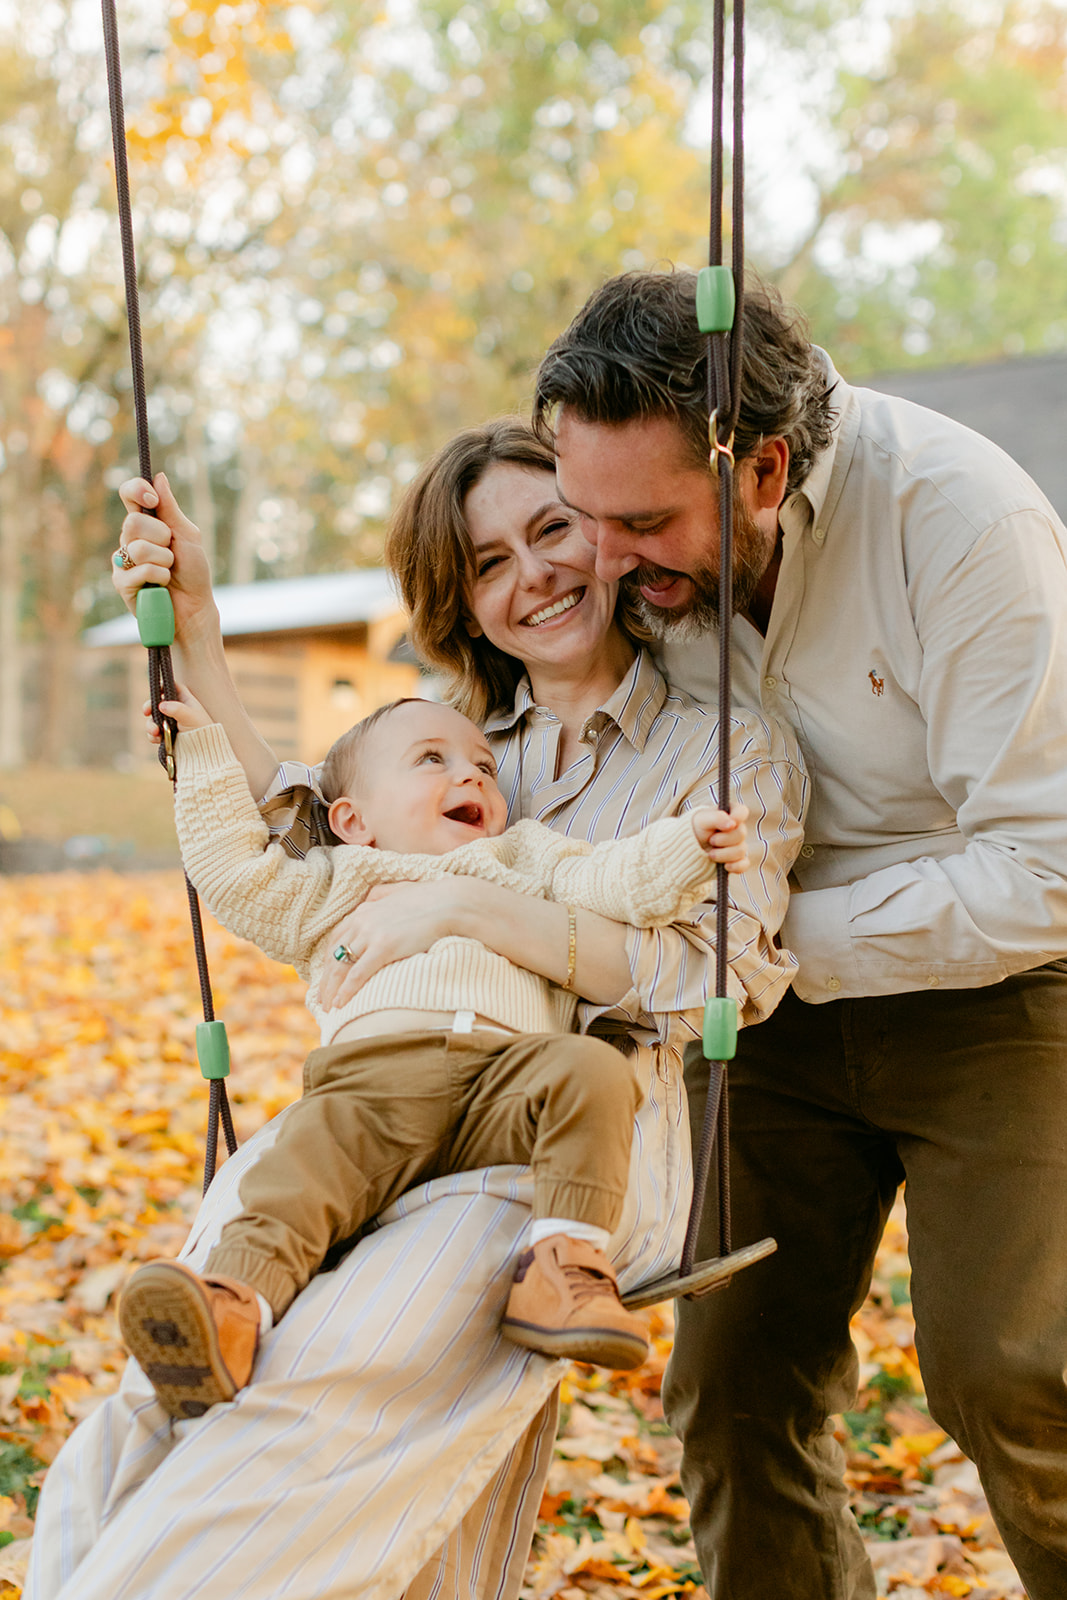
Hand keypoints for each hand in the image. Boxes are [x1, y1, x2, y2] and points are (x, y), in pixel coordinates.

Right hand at [113, 473, 217, 644]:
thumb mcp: (187, 535)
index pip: (129, 495)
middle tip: (171, 552)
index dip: (136, 491)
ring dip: (164, 561)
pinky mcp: (121, 583)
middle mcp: (130, 539)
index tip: (152, 500)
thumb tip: (158, 477)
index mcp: (146, 524)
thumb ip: (170, 509)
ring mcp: (123, 561)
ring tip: (169, 572)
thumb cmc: (193, 572)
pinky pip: (140, 571)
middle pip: (133, 522)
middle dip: (161, 537)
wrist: (195, 607)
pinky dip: (160, 577)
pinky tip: (162, 586)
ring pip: (138, 548)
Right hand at [141, 684, 213, 740]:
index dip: (163, 685)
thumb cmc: (200, 730)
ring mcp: (169, 723)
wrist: (202, 752)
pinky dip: (152, 736)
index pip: (172, 687)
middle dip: (149, 706)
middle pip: (157, 703)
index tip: (156, 689)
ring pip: (152, 719)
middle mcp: (176, 710)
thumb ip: (176, 709)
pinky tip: (158, 739)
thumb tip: (161, 705)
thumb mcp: (190, 716)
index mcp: (185, 701)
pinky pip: (153, 733)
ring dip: (150, 724)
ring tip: (155, 731)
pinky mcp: (165, 735)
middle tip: (146, 712)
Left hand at [318, 879, 474, 1008]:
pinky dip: (346, 990)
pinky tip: (341, 1004)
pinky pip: (358, 974)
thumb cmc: (431, 898)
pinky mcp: (384, 947)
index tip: (327, 976)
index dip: (329, 959)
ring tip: (328, 1007)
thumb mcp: (399, 890)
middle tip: (322, 999)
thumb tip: (370, 898)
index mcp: (365, 910)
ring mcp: (371, 934)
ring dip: (332, 989)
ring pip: (341, 966)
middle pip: (334, 954)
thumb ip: (382, 895)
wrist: (450, 902)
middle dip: (325, 980)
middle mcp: (362, 920)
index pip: (337, 938)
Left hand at [690, 804, 749, 871]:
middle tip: (711, 840)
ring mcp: (737, 845)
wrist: (687, 849)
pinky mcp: (736, 860)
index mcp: (730, 814)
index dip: (738, 817)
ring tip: (710, 854)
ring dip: (724, 854)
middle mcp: (737, 829)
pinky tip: (725, 867)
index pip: (742, 811)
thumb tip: (732, 824)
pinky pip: (744, 865)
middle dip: (724, 839)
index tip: (730, 823)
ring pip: (741, 851)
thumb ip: (717, 818)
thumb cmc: (695, 829)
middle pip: (741, 834)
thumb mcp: (702, 820)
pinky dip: (735, 866)